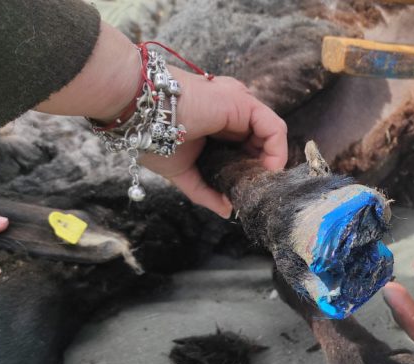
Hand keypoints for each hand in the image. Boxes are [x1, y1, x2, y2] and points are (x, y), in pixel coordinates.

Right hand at [140, 70, 286, 217]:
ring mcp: (238, 106)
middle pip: (262, 144)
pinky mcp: (244, 103)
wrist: (137, 111)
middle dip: (263, 170)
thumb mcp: (182, 172)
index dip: (252, 172)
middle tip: (255, 192)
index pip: (247, 149)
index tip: (246, 193)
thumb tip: (228, 211)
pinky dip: (276, 152)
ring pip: (271, 137)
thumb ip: (206, 192)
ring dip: (271, 164)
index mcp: (216, 125)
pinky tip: (265, 171)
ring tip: (259, 184)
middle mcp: (231, 113)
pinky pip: (274, 129)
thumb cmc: (151, 135)